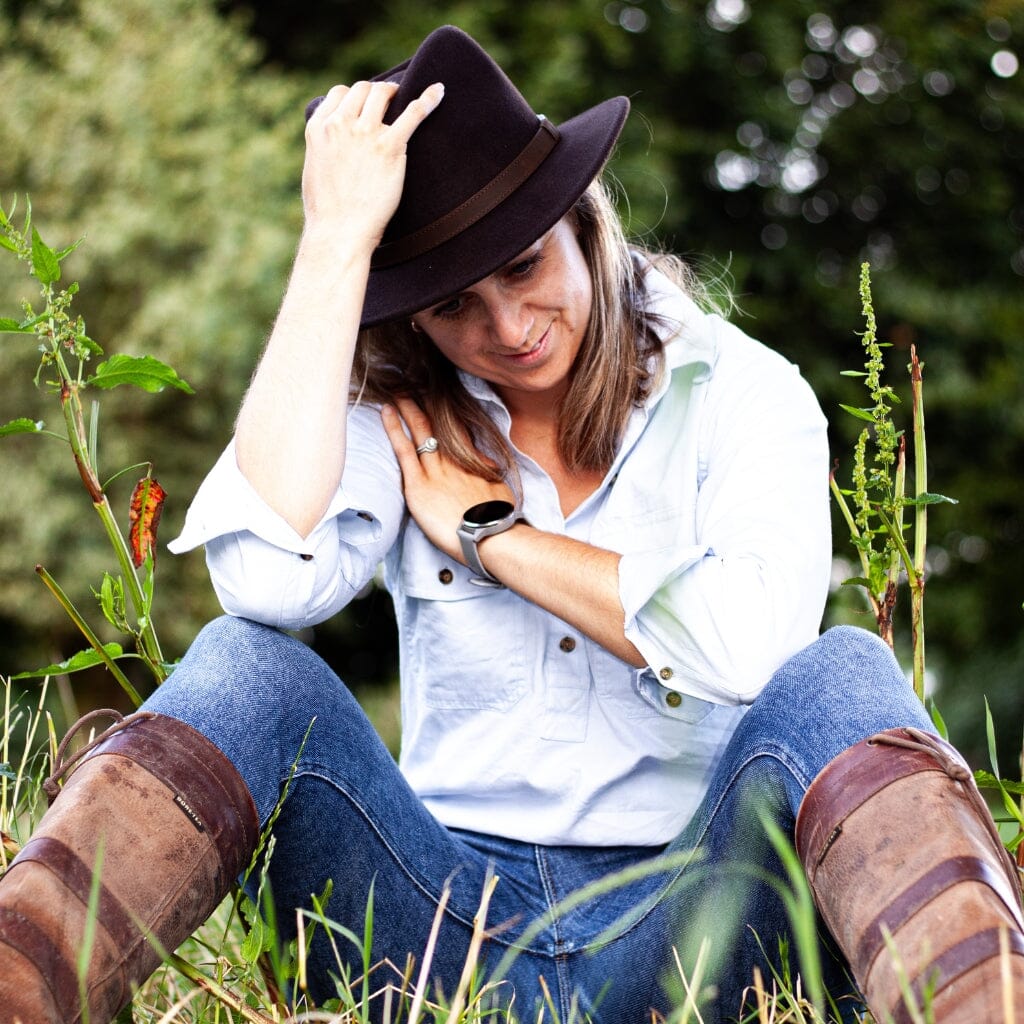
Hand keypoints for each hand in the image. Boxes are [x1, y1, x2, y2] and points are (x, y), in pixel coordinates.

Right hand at [302, 80, 443, 252]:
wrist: (340, 232)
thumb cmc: (327, 211)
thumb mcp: (314, 168)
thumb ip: (325, 147)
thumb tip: (334, 143)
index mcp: (319, 128)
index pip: (340, 94)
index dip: (355, 97)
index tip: (365, 105)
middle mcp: (341, 124)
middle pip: (363, 90)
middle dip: (376, 93)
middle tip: (389, 100)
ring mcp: (365, 133)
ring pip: (383, 94)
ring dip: (394, 94)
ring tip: (403, 99)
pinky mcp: (390, 147)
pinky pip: (413, 113)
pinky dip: (428, 100)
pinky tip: (439, 91)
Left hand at [381, 398, 514, 561]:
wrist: (491, 537)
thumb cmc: (496, 520)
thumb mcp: (497, 489)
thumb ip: (487, 472)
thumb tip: (485, 462)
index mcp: (470, 461)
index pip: (456, 429)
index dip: (444, 411)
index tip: (434, 395)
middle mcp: (453, 460)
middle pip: (437, 423)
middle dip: (424, 402)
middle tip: (411, 382)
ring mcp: (435, 471)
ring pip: (420, 430)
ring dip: (408, 407)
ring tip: (396, 388)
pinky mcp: (419, 486)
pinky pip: (404, 451)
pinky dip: (395, 429)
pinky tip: (387, 411)